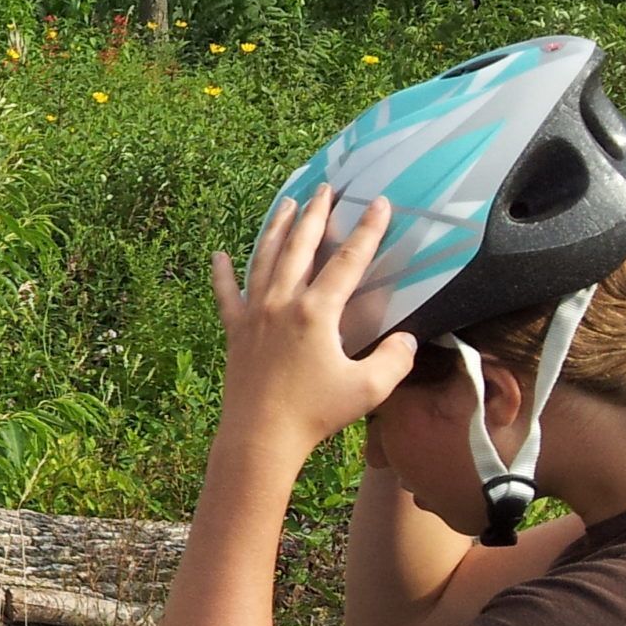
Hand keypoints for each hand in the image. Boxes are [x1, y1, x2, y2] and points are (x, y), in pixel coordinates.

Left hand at [209, 185, 417, 465]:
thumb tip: (406, 338)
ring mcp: (253, 314)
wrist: (260, 436)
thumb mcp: (369, 388)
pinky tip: (219, 254)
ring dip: (276, 229)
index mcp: (316, 312)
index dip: (367, 230)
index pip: (348, 261)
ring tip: (286, 204)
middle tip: (325, 188)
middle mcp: (281, 302)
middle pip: (300, 247)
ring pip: (264, 259)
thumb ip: (395, 359)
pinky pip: (226, 294)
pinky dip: (222, 272)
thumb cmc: (316, 414)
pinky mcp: (234, 330)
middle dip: (315, 214)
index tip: (379, 203)